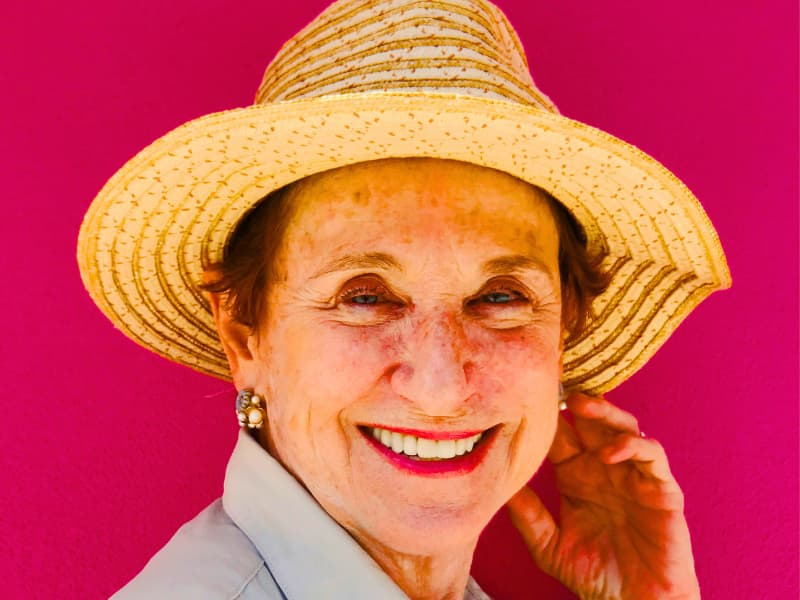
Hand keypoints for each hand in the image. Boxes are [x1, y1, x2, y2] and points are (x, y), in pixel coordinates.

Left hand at [506, 393, 700, 598]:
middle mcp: (604, 468)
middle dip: (578, 400)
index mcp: (576, 475)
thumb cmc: (595, 575)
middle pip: (593, 421)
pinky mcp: (662, 489)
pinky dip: (634, 446)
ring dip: (605, 412)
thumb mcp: (549, 545)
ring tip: (582, 405)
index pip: (561, 435)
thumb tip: (499, 484)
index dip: (547, 416)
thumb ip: (527, 515)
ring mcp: (634, 476)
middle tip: (557, 385)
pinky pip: (652, 455)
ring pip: (624, 427)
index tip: (526, 395)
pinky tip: (611, 453)